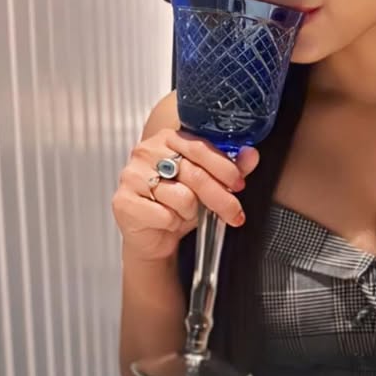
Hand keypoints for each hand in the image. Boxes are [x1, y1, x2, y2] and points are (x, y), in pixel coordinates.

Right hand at [112, 128, 258, 263]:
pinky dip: (172, 223)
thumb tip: (251, 155)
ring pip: (181, 197)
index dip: (225, 167)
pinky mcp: (124, 201)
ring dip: (191, 212)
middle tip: (234, 213)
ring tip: (185, 214)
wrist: (153, 236)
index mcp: (167, 139)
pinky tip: (167, 221)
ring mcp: (132, 175)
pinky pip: (164, 215)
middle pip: (195, 174)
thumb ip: (230, 168)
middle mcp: (146, 151)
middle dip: (221, 197)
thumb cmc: (177, 204)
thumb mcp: (208, 185)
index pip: (200, 147)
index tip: (239, 183)